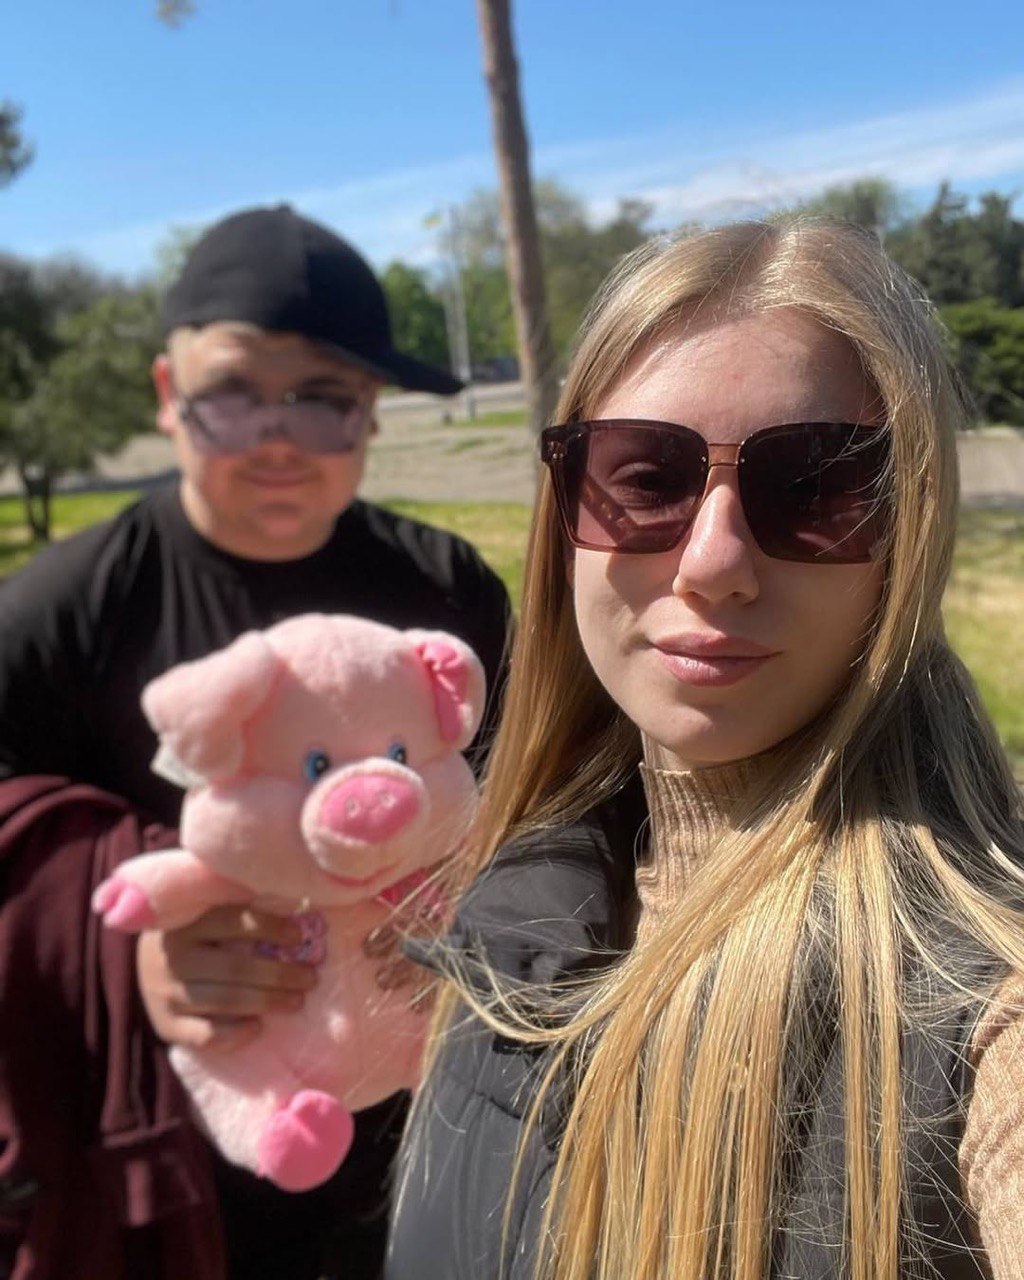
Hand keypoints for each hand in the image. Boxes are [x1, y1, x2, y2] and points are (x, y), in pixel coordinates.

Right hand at [136, 905, 318, 1049]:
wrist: (148, 962)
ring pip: (225, 1001)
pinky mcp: (166, 1026)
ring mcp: (165, 994)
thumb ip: (239, 909)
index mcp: (185, 922)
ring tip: (296, 1001)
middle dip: (279, 975)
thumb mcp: (204, 911)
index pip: (233, 921)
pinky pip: (205, 1036)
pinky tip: (257, 1027)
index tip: (298, 936)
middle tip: (310, 978)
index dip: (270, 927)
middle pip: (235, 968)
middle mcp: (172, 958)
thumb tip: (298, 911)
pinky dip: (235, 1034)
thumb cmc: (193, 931)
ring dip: (267, 1002)